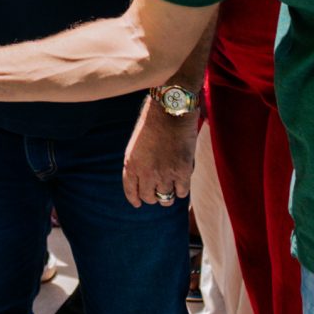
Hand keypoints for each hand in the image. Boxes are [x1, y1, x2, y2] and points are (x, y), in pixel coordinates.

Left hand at [122, 93, 200, 208]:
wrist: (170, 111)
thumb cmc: (153, 123)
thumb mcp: (136, 145)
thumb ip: (137, 163)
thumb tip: (144, 181)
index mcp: (131, 164)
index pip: (131, 192)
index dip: (135, 199)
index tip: (138, 203)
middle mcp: (146, 173)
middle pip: (149, 198)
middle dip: (153, 197)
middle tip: (158, 193)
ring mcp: (164, 174)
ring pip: (165, 198)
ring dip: (168, 196)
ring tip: (171, 191)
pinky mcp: (182, 172)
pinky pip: (182, 192)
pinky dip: (181, 189)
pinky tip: (181, 183)